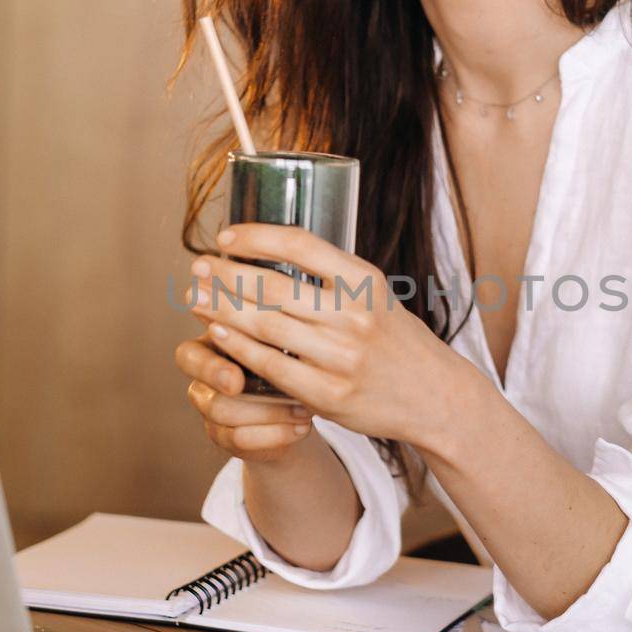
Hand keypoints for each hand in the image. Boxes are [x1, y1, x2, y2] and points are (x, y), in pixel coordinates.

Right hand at [174, 331, 315, 465]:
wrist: (300, 404)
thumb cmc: (289, 357)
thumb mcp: (283, 340)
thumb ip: (273, 327)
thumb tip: (278, 310)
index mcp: (211, 348)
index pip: (188, 356)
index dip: (209, 367)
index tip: (235, 377)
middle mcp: (204, 380)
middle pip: (198, 390)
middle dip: (224, 384)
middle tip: (247, 386)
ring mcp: (211, 411)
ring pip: (222, 413)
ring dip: (268, 412)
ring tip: (304, 408)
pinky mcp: (225, 438)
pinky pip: (241, 439)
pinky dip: (276, 434)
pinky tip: (302, 427)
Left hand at [184, 223, 452, 446]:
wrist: (435, 395)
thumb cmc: (396, 340)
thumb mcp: (377, 296)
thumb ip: (334, 278)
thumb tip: (271, 252)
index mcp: (365, 280)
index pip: (300, 244)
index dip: (256, 236)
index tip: (225, 236)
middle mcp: (354, 315)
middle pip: (272, 285)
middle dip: (226, 273)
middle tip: (198, 266)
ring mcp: (340, 357)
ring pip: (265, 325)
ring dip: (222, 308)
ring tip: (196, 297)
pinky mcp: (328, 394)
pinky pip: (270, 366)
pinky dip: (237, 347)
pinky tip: (217, 332)